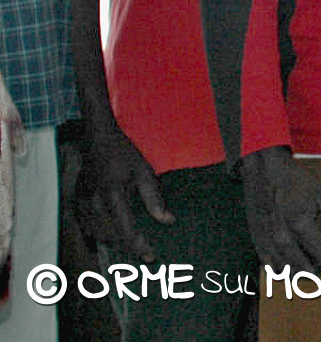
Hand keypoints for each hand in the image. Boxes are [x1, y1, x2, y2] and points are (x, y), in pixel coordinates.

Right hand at [74, 122, 174, 261]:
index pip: (126, 231)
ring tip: (133, 243)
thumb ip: (154, 198)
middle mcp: (93, 203)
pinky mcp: (75, 203)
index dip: (139, 247)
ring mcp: (81, 204)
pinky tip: (115, 233)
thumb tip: (168, 221)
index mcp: (113, 195)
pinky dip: (101, 234)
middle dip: (128, 247)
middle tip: (146, 253)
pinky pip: (87, 228)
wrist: (97, 140)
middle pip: (111, 237)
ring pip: (98, 235)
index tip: (151, 257)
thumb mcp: (145, 172)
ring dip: (115, 242)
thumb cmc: (124, 155)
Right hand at [240, 145, 320, 274]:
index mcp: (300, 223)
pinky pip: (268, 265)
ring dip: (299, 274)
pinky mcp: (257, 241)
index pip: (320, 254)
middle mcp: (281, 236)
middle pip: (301, 266)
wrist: (265, 173)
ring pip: (284, 269)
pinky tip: (291, 268)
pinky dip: (281, 271)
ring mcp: (267, 240)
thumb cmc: (297, 183)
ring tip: (311, 271)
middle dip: (316, 272)